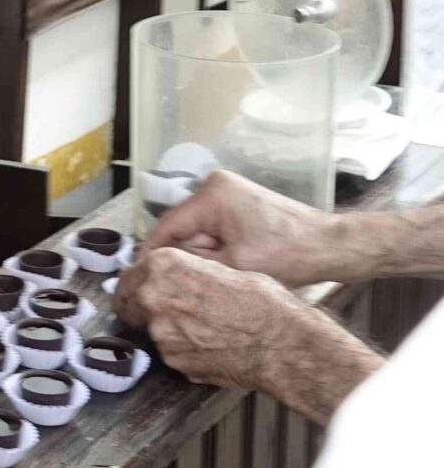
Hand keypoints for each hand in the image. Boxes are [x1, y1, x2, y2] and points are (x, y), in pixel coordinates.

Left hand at [116, 247, 380, 421]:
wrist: (280, 341)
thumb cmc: (262, 301)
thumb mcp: (221, 267)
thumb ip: (186, 273)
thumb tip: (173, 279)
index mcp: (164, 266)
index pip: (130, 273)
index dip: (136, 281)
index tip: (139, 287)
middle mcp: (154, 297)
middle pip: (130, 302)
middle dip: (141, 305)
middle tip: (163, 309)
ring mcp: (160, 332)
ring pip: (152, 328)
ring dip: (167, 328)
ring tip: (201, 327)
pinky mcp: (172, 360)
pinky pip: (170, 351)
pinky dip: (182, 348)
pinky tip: (209, 344)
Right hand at [139, 169, 333, 287]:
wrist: (328, 246)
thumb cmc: (288, 254)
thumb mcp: (234, 266)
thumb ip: (193, 264)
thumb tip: (162, 269)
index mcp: (211, 194)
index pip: (166, 226)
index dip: (152, 254)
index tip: (139, 278)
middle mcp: (214, 185)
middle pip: (182, 228)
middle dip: (188, 255)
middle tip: (198, 282)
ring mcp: (227, 192)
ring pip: (197, 230)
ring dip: (204, 254)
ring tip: (224, 273)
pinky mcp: (238, 203)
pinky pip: (212, 228)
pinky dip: (216, 247)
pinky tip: (231, 264)